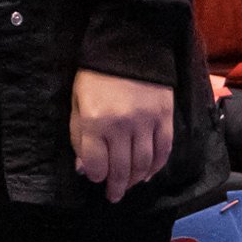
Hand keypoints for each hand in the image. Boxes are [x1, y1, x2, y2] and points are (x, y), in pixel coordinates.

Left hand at [71, 68, 173, 203]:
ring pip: (143, 164)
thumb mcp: (77, 101)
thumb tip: (85, 167)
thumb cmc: (95, 75)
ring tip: (129, 187)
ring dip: (135, 180)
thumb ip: (79, 135)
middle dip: (115, 186)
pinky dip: (156, 167)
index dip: (95, 176)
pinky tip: (148, 174)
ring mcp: (146, 123)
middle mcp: (121, 126)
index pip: (96, 164)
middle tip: (113, 195)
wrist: (128, 45)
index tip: (95, 178)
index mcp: (94, 120)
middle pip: (120, 168)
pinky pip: (163, 151)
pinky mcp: (165, 118)